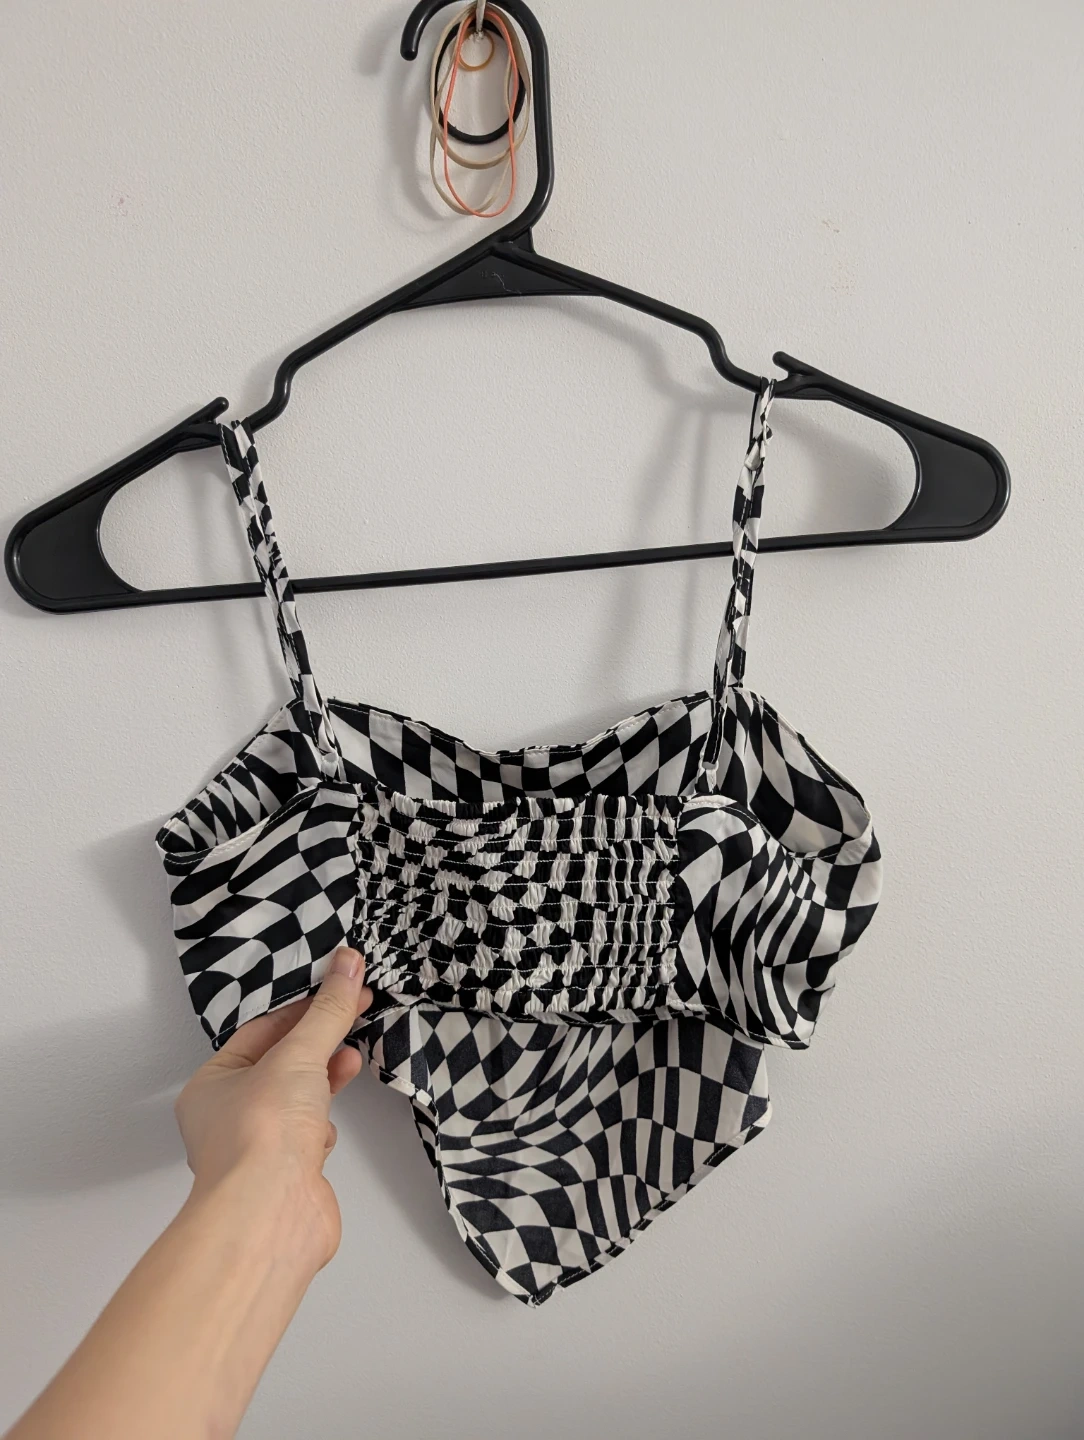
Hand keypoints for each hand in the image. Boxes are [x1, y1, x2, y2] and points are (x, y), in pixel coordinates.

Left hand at [173, 947, 372, 1272]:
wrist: (272, 1215)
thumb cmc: (262, 1134)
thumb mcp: (298, 1055)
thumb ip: (327, 1011)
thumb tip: (347, 963)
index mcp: (210, 1086)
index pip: (259, 1032)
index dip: (301, 1008)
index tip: (338, 987)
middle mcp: (227, 1118)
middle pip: (279, 1065)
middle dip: (317, 1041)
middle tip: (354, 1011)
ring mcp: (257, 1149)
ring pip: (296, 1101)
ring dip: (323, 1080)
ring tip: (351, 1057)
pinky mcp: (287, 1175)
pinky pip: (308, 1137)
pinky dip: (324, 1126)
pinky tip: (331, 1127)